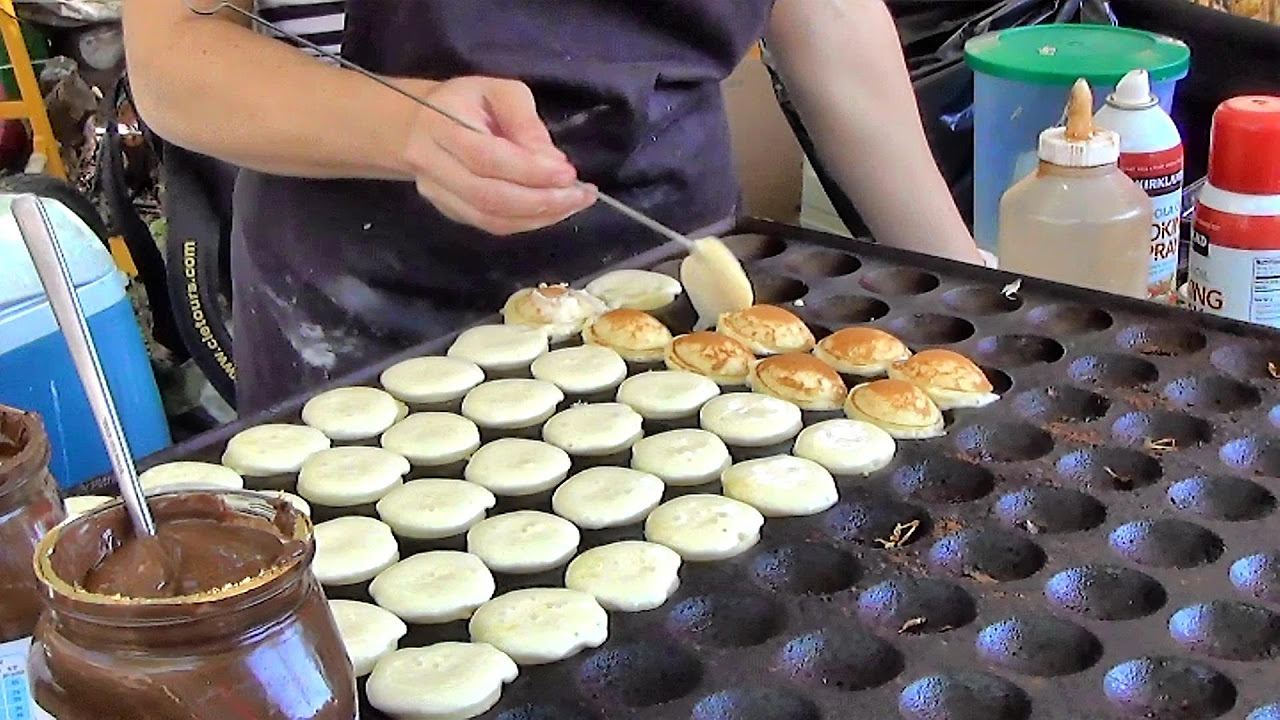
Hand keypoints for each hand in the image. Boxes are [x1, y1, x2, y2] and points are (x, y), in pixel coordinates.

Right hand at [401, 77, 595, 234]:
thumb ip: (525, 122)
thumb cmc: (467, 102)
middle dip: (540, 201)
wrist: (420, 125)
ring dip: (538, 217)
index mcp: (440, 126)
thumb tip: (553, 163)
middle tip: (580, 196)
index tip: (569, 174)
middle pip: (487, 196)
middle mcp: (431, 165)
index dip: (530, 171)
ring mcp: (437, 194)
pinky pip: (490, 225)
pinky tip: (551, 211)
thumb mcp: (499, 91)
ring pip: (489, 218)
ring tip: (573, 204)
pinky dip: (526, 222)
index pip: (486, 158)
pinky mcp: (448, 211)